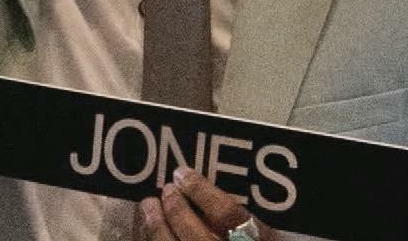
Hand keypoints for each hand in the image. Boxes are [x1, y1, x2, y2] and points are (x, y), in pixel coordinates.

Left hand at [138, 168, 278, 240]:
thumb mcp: (262, 239)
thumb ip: (242, 224)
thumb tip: (201, 195)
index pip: (228, 216)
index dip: (201, 191)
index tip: (183, 173)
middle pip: (196, 236)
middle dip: (176, 208)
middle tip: (167, 189)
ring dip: (156, 228)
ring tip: (149, 206)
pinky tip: (145, 234)